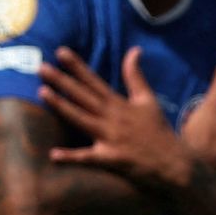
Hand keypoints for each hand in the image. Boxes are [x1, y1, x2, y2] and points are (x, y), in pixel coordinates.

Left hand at [39, 46, 192, 187]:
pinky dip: (71, 157)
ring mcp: (110, 138)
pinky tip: (53, 155)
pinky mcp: (111, 159)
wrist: (174, 163)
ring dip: (61, 106)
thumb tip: (134, 50)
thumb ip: (136, 76)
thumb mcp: (148, 100)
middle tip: (41, 67)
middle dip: (62, 81)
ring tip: (41, 92)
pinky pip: (88, 158)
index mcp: (119, 104)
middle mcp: (112, 118)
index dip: (76, 66)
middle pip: (83, 96)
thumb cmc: (159, 131)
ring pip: (81, 119)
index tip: (60, 52)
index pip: (93, 81)